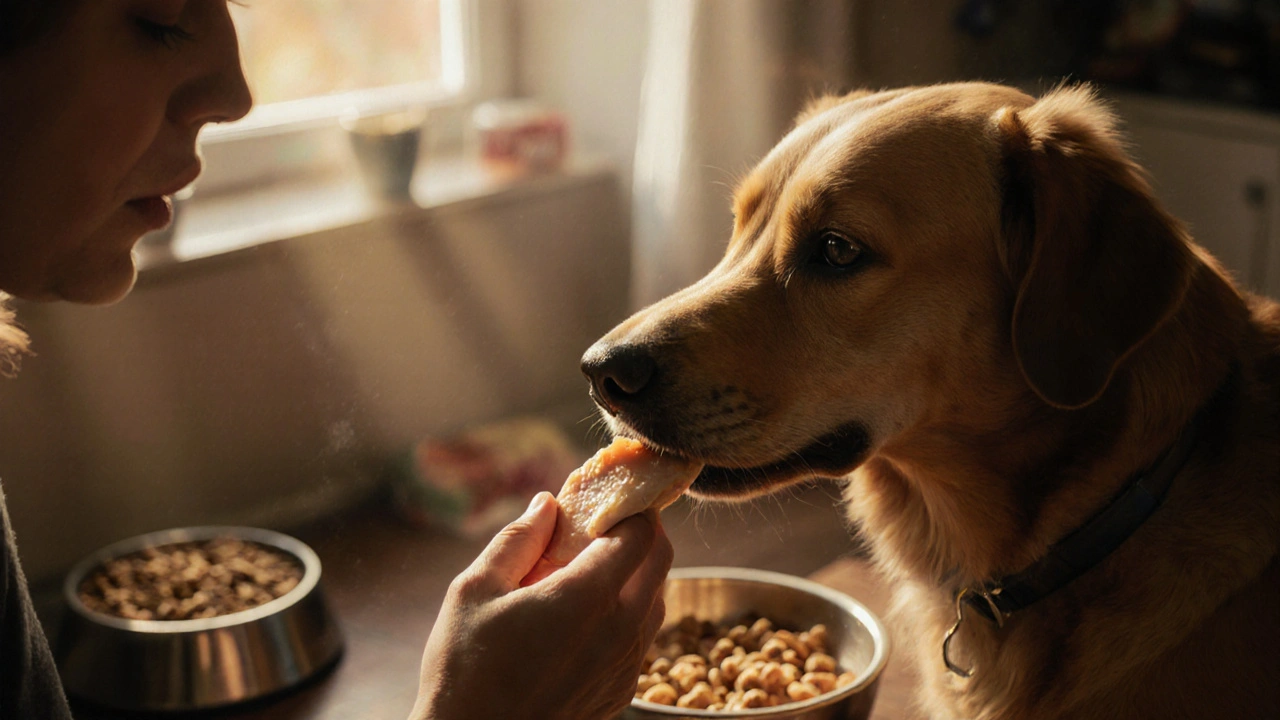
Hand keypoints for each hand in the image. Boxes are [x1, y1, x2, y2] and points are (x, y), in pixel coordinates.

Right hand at [409, 491, 672, 719]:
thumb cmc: (465, 671)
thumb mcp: (474, 590)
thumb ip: (517, 540)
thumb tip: (547, 504)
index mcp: (587, 597)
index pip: (641, 532)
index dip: (629, 507)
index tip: (606, 499)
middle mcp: (620, 631)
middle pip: (660, 561)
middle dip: (640, 533)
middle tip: (606, 525)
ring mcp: (625, 666)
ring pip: (657, 600)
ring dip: (637, 575)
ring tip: (592, 570)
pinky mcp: (620, 692)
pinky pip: (642, 639)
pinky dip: (628, 614)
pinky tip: (587, 617)